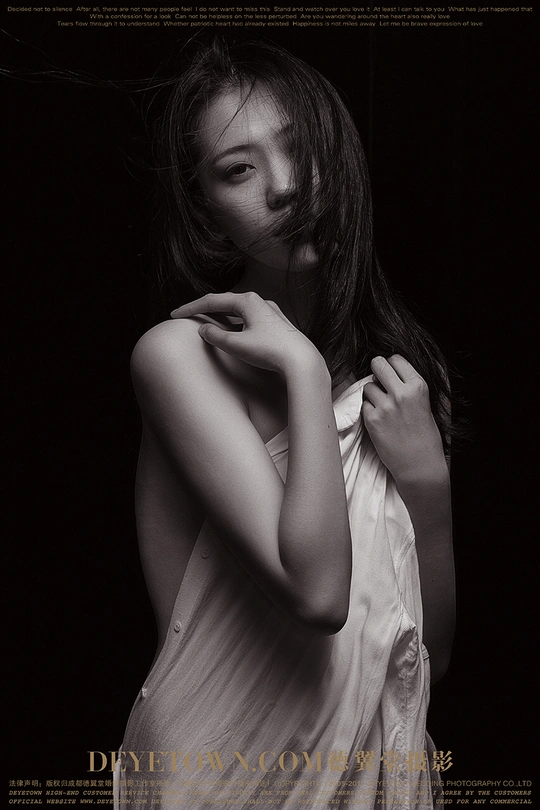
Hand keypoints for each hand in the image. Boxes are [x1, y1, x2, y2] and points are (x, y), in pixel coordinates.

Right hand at [170, 292, 323, 376]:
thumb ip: (216, 336)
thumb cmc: (270, 351)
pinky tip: (233, 329)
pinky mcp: (276, 324)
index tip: (174, 315)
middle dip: (204, 308)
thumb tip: (204, 330)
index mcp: (246, 301)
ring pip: (238, 309)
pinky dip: (235, 321)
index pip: (211, 301)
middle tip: (186, 315)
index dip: (191, 308)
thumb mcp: (237, 345)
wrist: (301, 360)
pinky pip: (248, 317)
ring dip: (221, 314)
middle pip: (225, 301)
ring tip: (206, 320)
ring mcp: (269, 312)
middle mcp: (259, 301)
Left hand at [362, 355, 445, 486]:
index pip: (396, 359)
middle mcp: (401, 393)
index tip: (391, 372)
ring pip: (368, 386)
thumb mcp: (427, 404)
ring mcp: (385, 406)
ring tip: (384, 407)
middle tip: (379, 380)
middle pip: (378, 364)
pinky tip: (380, 420)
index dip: (391, 365)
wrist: (420, 465)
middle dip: (377, 370)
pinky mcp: (372, 420)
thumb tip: (394, 369)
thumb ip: (411, 386)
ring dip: (372, 394)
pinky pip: (364, 405)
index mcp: (418, 386)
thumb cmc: (426, 437)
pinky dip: (369, 410)